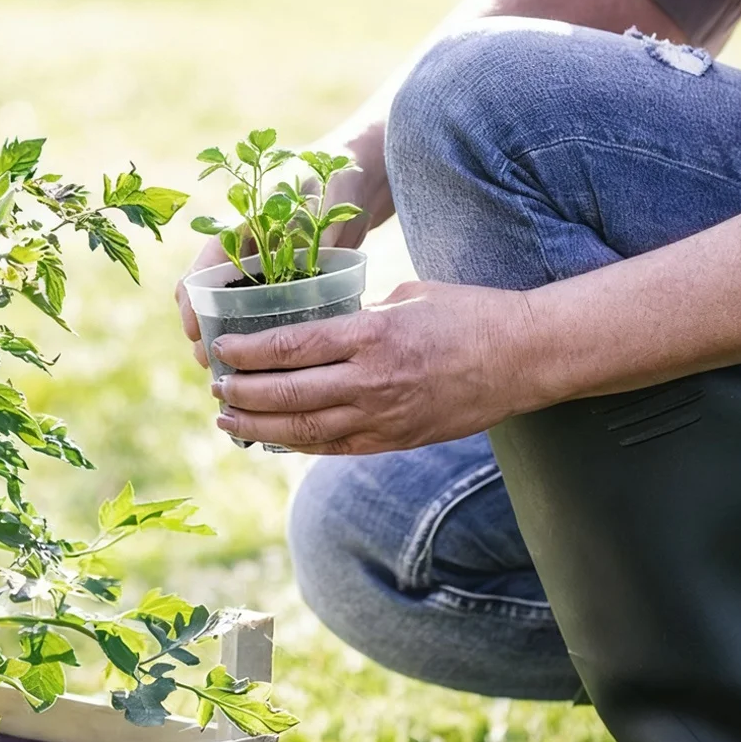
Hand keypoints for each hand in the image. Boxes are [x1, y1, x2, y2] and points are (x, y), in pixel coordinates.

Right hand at [175, 122, 392, 367]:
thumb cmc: (336, 177)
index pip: (204, 266)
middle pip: (210, 293)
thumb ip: (313, 230)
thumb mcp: (322, 202)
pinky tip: (262, 362)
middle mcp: (246, 246)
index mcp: (242, 223)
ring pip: (232, 306)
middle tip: (212, 364)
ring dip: (228, 336)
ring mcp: (263, 264)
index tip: (195, 333)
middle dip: (206, 329)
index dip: (192, 301)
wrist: (359, 175)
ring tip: (231, 373)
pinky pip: (259, 310)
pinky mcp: (284, 279)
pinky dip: (255, 334)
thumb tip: (310, 264)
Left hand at [208, 280, 543, 454]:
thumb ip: (361, 314)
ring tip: (228, 419)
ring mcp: (385, 416)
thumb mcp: (408, 295)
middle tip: (217, 388)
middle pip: (289, 393)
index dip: (249, 352)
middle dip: (244, 393)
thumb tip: (322, 327)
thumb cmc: (468, 314)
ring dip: (259, 426)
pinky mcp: (397, 438)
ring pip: (305, 428)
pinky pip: (335, 446)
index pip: (292, 346)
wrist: (523, 358)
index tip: (222, 350)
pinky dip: (298, 443)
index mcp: (373, 333)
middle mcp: (373, 379)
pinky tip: (274, 438)